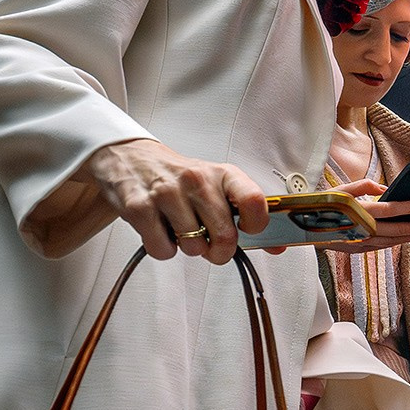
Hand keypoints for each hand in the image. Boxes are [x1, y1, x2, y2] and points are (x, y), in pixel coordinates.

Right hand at [83, 138, 267, 264]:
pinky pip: (163, 250)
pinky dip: (164, 249)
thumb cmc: (181, 178)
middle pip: (225, 236)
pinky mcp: (140, 208)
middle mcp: (197, 180)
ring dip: (190, 248)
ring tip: (181, 229)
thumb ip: (247, 214)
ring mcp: (167, 193)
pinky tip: (162, 229)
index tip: (247, 230)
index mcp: (224, 174)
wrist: (131, 158)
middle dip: (220, 252)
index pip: (254, 202)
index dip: (257, 225)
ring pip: (194, 248)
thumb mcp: (218, 185)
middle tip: (212, 245)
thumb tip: (277, 246)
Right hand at [318, 177, 409, 254]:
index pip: (386, 210)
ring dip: (408, 237)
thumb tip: (384, 188)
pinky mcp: (355, 250)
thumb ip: (364, 186)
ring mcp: (357, 243)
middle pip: (393, 230)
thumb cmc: (323, 204)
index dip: (405, 207)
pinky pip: (380, 247)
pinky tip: (405, 239)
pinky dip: (395, 243)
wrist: (301, 226)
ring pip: (389, 242)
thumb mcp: (341, 190)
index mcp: (355, 213)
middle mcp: (358, 230)